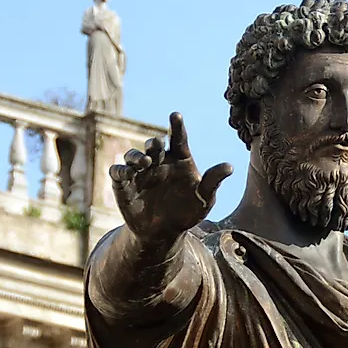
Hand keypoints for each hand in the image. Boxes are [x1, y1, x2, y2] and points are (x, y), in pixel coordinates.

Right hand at [110, 112, 232, 245]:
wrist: (164, 233)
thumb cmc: (187, 212)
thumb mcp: (204, 199)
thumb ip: (213, 182)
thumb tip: (230, 167)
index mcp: (179, 161)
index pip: (178, 139)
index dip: (177, 126)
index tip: (175, 115)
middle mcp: (159, 162)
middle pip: (153, 146)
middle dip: (153, 143)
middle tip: (157, 145)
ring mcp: (140, 173)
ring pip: (132, 155)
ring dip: (136, 156)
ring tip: (144, 162)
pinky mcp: (124, 185)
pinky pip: (117, 172)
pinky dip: (120, 170)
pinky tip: (127, 173)